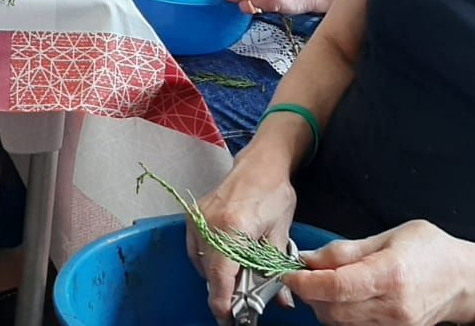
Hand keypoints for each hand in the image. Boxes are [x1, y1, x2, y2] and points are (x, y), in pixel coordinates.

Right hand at [189, 154, 299, 324]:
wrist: (260, 165)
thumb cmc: (274, 196)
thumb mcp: (280, 236)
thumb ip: (274, 270)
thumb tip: (281, 302)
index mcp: (232, 228)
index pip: (220, 277)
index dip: (223, 303)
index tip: (228, 319)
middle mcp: (209, 223)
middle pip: (209, 273)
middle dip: (223, 291)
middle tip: (239, 302)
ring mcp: (197, 218)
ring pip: (200, 262)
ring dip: (216, 275)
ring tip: (236, 277)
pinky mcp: (192, 215)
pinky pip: (195, 248)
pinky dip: (208, 259)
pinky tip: (225, 259)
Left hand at [285, 220, 474, 325]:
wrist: (467, 281)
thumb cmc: (431, 251)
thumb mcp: (389, 236)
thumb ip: (346, 250)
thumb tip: (309, 258)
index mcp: (391, 274)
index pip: (336, 287)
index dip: (306, 282)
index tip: (290, 273)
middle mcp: (394, 306)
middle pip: (333, 311)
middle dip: (310, 295)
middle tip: (303, 275)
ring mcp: (396, 325)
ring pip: (341, 323)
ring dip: (323, 306)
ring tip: (323, 284)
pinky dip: (341, 315)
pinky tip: (342, 298)